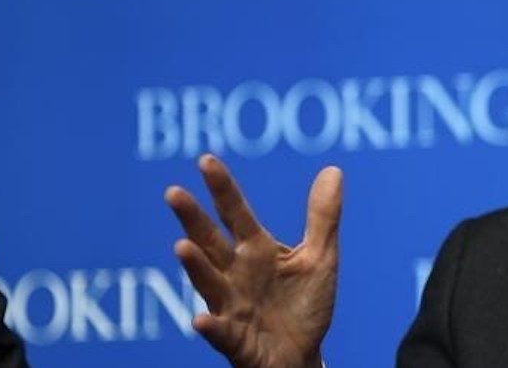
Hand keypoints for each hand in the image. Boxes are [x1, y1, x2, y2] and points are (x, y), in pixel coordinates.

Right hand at [164, 155, 342, 367]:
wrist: (303, 356)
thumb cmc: (304, 305)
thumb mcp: (320, 258)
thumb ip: (322, 217)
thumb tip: (334, 170)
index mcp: (256, 250)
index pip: (236, 213)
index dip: (222, 188)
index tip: (206, 160)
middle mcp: (236, 274)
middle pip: (210, 242)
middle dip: (193, 219)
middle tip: (173, 192)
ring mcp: (231, 306)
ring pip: (209, 283)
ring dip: (195, 266)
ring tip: (181, 247)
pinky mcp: (235, 340)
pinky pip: (221, 333)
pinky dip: (211, 327)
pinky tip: (202, 319)